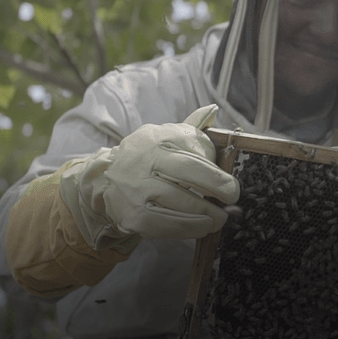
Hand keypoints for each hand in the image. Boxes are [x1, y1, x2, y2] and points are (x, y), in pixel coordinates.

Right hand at [63, 104, 239, 245]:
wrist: (105, 179)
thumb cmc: (147, 157)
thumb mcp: (165, 136)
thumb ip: (192, 127)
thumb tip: (212, 110)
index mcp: (156, 139)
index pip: (191, 148)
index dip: (214, 168)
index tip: (231, 182)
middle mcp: (144, 161)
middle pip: (185, 173)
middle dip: (215, 186)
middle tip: (232, 196)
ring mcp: (135, 189)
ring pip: (177, 202)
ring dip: (205, 213)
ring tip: (220, 217)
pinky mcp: (132, 215)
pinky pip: (164, 225)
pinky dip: (188, 228)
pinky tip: (202, 226)